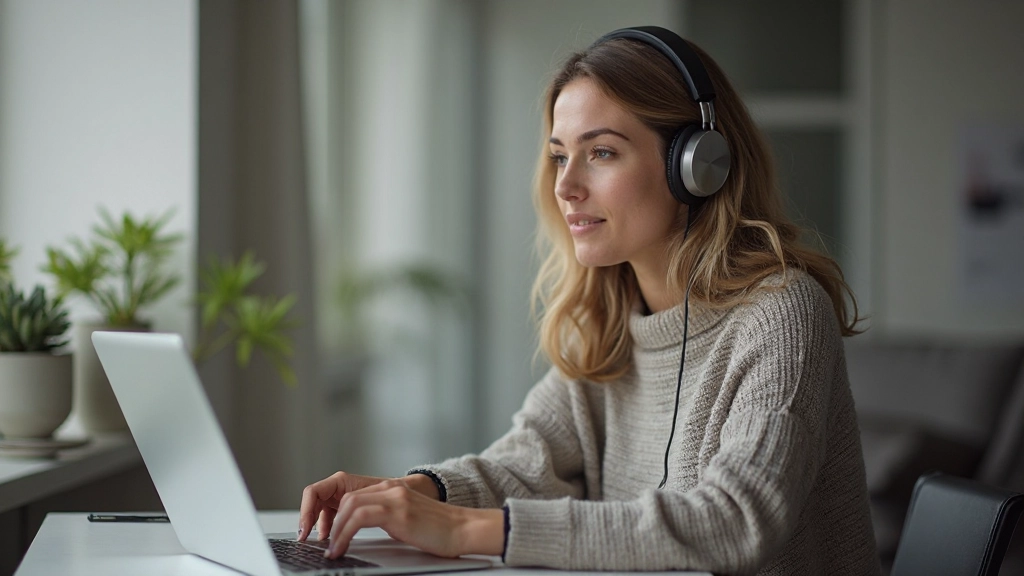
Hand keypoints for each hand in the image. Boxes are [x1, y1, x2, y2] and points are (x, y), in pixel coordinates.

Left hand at [298, 471, 439, 541]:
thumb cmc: (439, 532)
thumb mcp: (406, 521)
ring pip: (350, 506)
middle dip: (330, 521)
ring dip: (336, 530)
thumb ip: (386, 519)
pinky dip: (345, 533)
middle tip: (323, 542)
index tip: (328, 534)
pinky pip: (359, 518)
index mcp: (392, 490)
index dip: (336, 515)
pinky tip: (342, 547)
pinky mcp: (398, 511)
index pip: (353, 496)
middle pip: (347, 498)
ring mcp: (395, 498)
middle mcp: (391, 489)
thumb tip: (361, 532)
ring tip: (332, 550)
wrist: (464, 529)